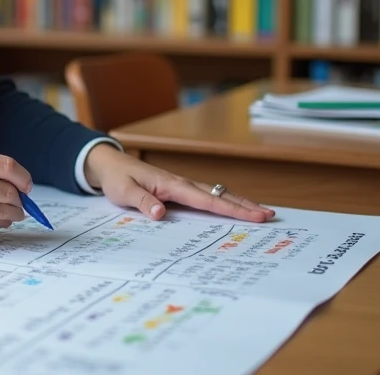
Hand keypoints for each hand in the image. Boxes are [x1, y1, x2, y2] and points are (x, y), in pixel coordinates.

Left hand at [82, 143, 274, 222]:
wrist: (109, 164)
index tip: (255, 216)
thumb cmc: (117, 178)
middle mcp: (182, 183)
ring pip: (216, 195)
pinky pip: (206, 197)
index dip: (232, 209)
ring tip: (261, 214)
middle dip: (245, 206)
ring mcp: (182, 186)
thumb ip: (143, 202)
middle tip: (270, 216)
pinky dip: (224, 203)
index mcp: (172, 184)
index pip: (207, 200)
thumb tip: (160, 214)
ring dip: (238, 203)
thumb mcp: (125, 192)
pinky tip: (234, 210)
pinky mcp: (178, 190)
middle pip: (219, 195)